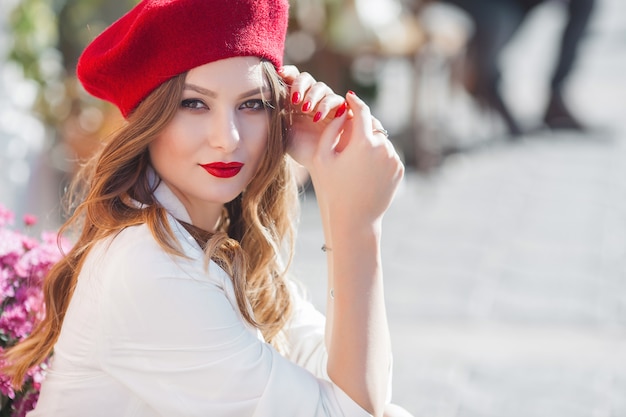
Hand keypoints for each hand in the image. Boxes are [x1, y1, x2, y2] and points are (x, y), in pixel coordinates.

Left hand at [278, 66, 345, 169]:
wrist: (322, 164)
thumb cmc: (301, 150)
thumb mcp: (284, 131)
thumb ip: (277, 113)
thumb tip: (266, 95)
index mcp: (296, 100)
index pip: (292, 78)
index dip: (287, 73)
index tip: (279, 74)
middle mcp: (312, 98)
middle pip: (306, 78)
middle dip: (300, 85)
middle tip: (294, 99)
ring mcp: (328, 104)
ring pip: (321, 87)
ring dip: (312, 95)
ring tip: (305, 109)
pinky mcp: (342, 111)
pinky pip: (337, 99)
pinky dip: (326, 105)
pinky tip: (317, 117)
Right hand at [308, 92, 403, 226]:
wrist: (355, 218)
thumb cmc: (333, 188)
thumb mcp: (323, 158)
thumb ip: (331, 130)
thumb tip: (343, 113)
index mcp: (363, 142)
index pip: (361, 111)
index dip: (354, 102)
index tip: (349, 97)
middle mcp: (383, 147)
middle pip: (372, 127)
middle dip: (362, 128)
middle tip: (349, 136)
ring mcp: (394, 159)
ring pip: (382, 141)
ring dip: (371, 144)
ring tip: (356, 162)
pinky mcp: (399, 169)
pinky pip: (389, 155)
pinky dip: (379, 157)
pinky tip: (366, 172)